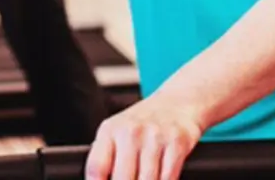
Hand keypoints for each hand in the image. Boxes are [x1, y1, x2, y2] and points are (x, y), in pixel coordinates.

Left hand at [85, 95, 204, 179]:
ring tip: (143, 178)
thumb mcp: (117, 132)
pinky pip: (168, 178)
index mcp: (110, 130)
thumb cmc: (143, 123)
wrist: (176, 102)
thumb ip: (106, 158)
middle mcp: (131, 132)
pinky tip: (160, 177)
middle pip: (121, 179)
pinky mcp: (177, 143)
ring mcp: (155, 137)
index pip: (96, 167)